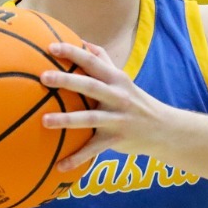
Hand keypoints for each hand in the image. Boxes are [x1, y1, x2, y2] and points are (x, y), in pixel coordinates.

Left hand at [39, 41, 176, 170]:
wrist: (164, 128)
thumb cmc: (136, 100)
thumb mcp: (123, 79)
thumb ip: (104, 61)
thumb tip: (84, 42)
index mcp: (116, 79)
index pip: (93, 62)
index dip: (73, 53)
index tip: (51, 47)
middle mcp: (117, 96)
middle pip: (90, 86)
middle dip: (67, 81)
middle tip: (43, 77)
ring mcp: (118, 119)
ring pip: (90, 118)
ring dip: (67, 120)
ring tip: (44, 121)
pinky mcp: (117, 139)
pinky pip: (94, 149)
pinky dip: (77, 158)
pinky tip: (59, 165)